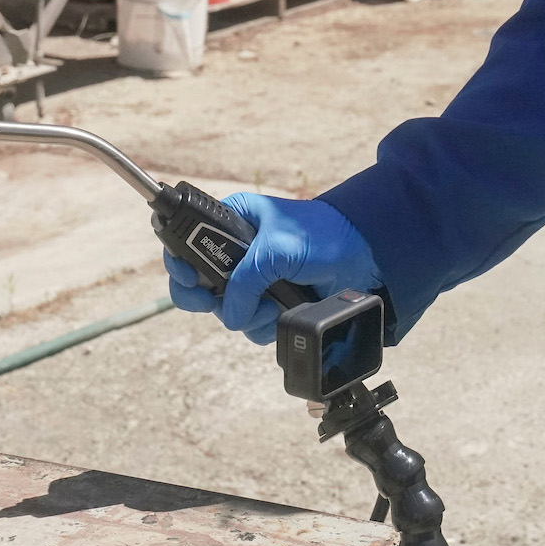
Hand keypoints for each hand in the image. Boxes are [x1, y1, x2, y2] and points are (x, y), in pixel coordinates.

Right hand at [162, 191, 381, 344]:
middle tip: (213, 302)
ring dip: (248, 315)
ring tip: (273, 304)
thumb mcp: (275, 249)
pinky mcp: (270, 302)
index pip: (187, 240)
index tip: (189, 280)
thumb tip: (228, 315)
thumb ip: (244, 281)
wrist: (364, 257)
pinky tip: (282, 312)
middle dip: (211, 299)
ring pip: (226, 311)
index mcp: (233, 220)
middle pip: (199, 285)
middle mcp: (238, 250)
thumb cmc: (322, 235)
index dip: (180, 263)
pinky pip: (251, 324)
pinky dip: (265, 325)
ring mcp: (254, 279)